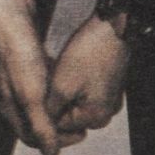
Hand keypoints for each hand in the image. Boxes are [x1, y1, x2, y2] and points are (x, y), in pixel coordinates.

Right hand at [0, 0, 72, 154]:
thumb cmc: (18, 55)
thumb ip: (41, 125)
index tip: (81, 134)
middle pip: (38, 119)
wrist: (10, 15)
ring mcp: (20, 77)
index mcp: (11, 109)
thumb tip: (50, 154)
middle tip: (83, 122)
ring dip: (59, 105)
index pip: (33, 137)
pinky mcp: (27, 60)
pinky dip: (57, 85)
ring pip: (42, 100)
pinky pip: (44, 80)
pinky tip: (69, 80)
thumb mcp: (31, 95)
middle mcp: (13, 96)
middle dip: (60, 124)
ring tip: (80, 103)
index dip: (58, 140)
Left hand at [45, 12, 129, 137]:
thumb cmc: (88, 54)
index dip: (48, 109)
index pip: (62, 126)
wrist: (112, 26)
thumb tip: (44, 127)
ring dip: (68, 91)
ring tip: (61, 70)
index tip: (42, 91)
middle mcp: (107, 112)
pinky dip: (79, 82)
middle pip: (72, 115)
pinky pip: (89, 91)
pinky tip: (74, 65)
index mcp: (97, 117)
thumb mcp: (62, 85)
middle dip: (59, 100)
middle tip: (52, 78)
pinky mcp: (111, 83)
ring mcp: (111, 97)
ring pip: (80, 102)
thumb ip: (52, 111)